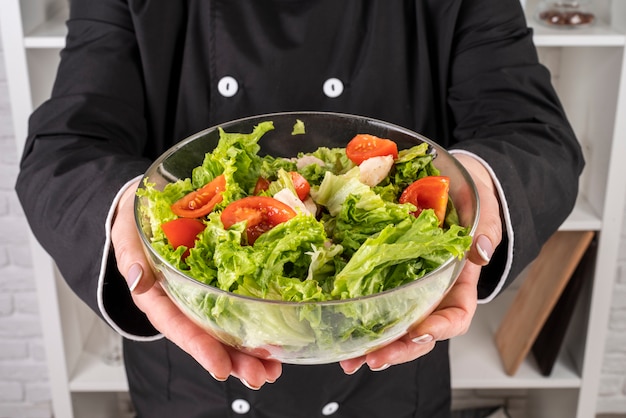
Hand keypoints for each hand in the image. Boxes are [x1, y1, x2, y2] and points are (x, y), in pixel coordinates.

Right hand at [111, 180, 281, 389]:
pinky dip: (260, 319)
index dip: (200, 347)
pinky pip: (241, 301)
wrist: (151, 206)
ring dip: (251, 350)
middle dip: (235, 359)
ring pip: (228, 328)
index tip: (221, 367)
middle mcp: (184, 302)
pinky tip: (279, 337)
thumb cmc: (137, 224)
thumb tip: (138, 280)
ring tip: (273, 369)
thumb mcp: (128, 235)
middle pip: (209, 337)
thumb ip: (131, 257)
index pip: (178, 326)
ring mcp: (205, 293)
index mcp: (158, 296)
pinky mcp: (222, 280)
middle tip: (260, 375)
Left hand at [339, 154, 502, 373]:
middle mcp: (432, 294)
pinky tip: (338, 333)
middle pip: (419, 333)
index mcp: (459, 285)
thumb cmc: (470, 201)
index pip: (456, 316)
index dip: (440, 328)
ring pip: (393, 326)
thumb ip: (485, 231)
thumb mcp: (483, 210)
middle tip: (374, 359)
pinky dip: (356, 320)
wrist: (451, 185)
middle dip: (398, 350)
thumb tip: (479, 252)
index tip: (420, 332)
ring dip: (373, 346)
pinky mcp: (385, 277)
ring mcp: (408, 288)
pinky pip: (372, 302)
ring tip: (350, 360)